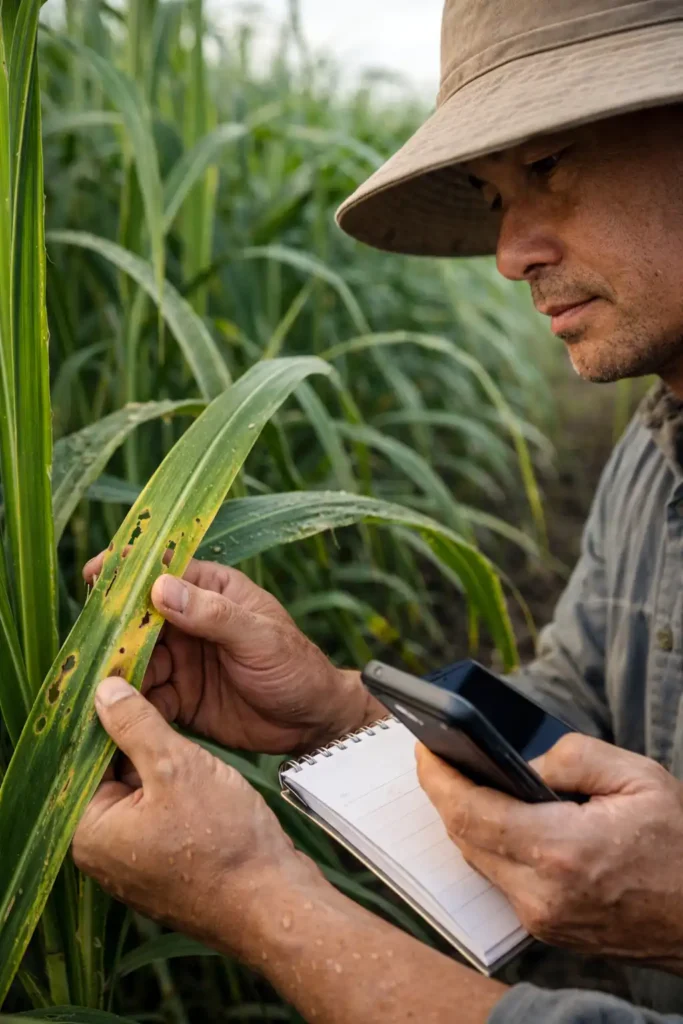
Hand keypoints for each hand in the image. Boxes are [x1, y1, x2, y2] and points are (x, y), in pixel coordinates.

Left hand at [73, 677, 321, 955]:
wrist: (273, 902)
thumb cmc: (224, 840)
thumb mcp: (177, 765)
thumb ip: (136, 724)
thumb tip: (104, 690)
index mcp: (90, 832)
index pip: (86, 757)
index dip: (110, 716)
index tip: (129, 681)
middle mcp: (103, 853)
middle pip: (111, 775)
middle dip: (137, 739)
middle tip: (163, 699)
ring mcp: (135, 863)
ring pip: (140, 792)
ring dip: (162, 764)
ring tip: (187, 737)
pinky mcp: (166, 867)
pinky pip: (161, 815)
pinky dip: (177, 790)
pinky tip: (203, 774)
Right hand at [83, 554, 380, 753]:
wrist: (313, 721)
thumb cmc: (295, 666)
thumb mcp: (259, 637)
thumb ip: (213, 614)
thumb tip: (159, 587)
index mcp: (211, 590)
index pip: (162, 571)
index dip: (126, 571)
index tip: (94, 577)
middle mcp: (190, 621)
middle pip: (139, 620)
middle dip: (114, 632)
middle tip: (93, 649)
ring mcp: (182, 660)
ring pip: (136, 661)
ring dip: (118, 673)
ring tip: (103, 688)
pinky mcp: (180, 698)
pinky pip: (145, 698)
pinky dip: (129, 705)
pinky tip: (116, 715)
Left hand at [416, 734, 682, 973]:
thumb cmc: (682, 845)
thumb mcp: (637, 778)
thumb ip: (571, 758)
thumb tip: (524, 766)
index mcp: (561, 851)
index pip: (470, 812)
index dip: (438, 777)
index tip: (425, 748)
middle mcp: (542, 893)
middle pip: (465, 837)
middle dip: (445, 793)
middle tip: (439, 754)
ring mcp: (543, 919)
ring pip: (479, 860)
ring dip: (466, 819)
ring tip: (462, 777)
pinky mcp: (548, 930)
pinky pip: (502, 879)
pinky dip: (492, 845)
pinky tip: (496, 816)